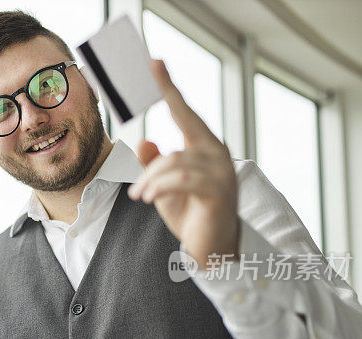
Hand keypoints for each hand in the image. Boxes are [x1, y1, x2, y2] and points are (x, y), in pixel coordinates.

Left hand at [127, 59, 238, 269]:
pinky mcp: (219, 192)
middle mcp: (218, 154)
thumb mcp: (164, 187)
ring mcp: (222, 172)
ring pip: (174, 161)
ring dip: (151, 181)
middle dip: (158, 140)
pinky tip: (150, 199)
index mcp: (206, 148)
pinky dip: (160, 188)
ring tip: (141, 197)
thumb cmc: (191, 215)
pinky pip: (182, 179)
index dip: (170, 87)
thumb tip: (145, 141)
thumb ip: (154, 165)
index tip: (155, 63)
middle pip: (180, 131)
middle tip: (140, 167)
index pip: (185, 112)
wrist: (212, 251)